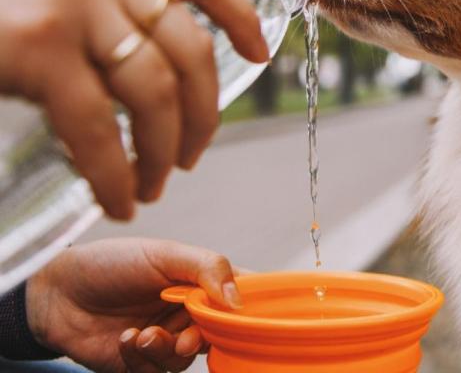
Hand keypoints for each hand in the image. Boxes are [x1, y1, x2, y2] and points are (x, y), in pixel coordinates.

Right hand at [0, 0, 269, 219]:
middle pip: (192, 51)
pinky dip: (115, 173)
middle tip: (192, 155)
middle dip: (205, 115)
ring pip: (157, 94)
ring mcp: (73, 7)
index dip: (243, 19)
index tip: (263, 54)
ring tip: (154, 184)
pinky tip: (118, 198)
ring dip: (166, 151)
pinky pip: (99, 127)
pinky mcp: (39, 48)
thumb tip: (142, 45)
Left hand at [25, 238, 242, 372]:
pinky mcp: (139, 362)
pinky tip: (125, 339)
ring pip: (187, 359)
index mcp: (200, 282)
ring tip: (142, 335)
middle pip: (219, 335)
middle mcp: (187, 312)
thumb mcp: (163, 254)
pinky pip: (155, 372)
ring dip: (166, 349)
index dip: (250, 307)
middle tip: (185, 336)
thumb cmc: (111, 263)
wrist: (55, 292)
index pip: (241, 295)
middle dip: (202, 338)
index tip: (250, 316)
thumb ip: (207, 268)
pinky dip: (141, 359)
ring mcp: (165, 338)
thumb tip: (239, 300)